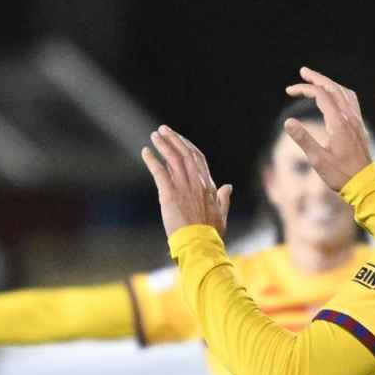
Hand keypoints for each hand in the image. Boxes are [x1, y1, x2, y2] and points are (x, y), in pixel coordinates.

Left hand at [141, 125, 232, 239]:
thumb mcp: (222, 214)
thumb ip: (224, 199)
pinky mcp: (169, 194)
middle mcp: (197, 182)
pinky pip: (159, 172)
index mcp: (209, 186)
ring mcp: (183, 187)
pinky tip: (145, 152)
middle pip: (185, 154)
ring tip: (155, 135)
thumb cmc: (211, 234)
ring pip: (173, 159)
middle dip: (174, 140)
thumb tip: (229, 186)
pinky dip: (152, 160)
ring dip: (163, 145)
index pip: (198, 159)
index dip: (188, 147)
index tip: (180, 139)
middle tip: (163, 130)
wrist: (200, 243)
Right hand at [283, 66, 373, 190]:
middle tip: (302, 72)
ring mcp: (356, 121)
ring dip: (329, 83)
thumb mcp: (317, 160)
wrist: (364, 184)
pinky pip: (351, 100)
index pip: (321, 95)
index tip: (289, 90)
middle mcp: (349, 118)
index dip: (305, 89)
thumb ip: (303, 139)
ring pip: (343, 92)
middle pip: (333, 88)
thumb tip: (288, 121)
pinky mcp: (359, 126)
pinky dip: (340, 92)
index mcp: (338, 123)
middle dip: (317, 78)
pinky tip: (336, 95)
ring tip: (316, 80)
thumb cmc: (340, 174)